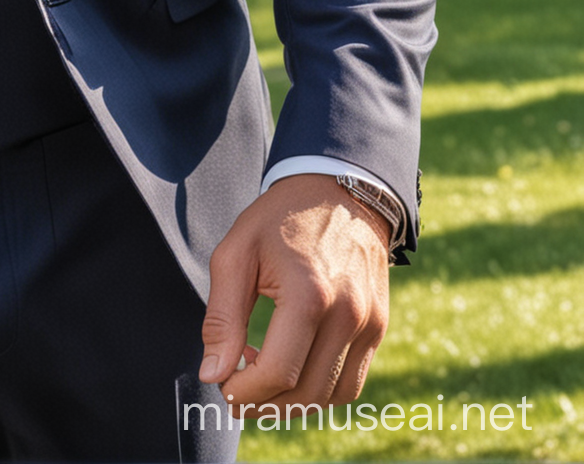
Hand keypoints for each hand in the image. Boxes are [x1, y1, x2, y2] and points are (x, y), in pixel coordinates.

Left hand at [200, 174, 390, 416]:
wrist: (338, 189)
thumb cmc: (280, 218)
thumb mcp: (237, 253)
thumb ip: (223, 317)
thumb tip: (212, 373)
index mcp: (310, 294)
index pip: (279, 372)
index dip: (245, 391)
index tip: (223, 384)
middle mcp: (348, 314)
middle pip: (305, 391)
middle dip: (265, 401)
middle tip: (237, 386)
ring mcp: (370, 323)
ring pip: (332, 396)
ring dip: (294, 402)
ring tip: (263, 378)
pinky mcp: (380, 327)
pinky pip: (352, 382)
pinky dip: (322, 390)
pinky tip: (294, 369)